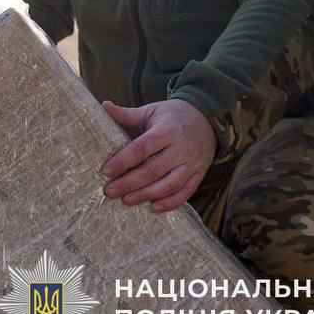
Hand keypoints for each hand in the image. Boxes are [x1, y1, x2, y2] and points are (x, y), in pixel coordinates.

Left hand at [100, 98, 215, 212]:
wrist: (208, 118)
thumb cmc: (173, 115)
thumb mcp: (152, 111)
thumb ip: (128, 114)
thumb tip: (105, 106)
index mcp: (166, 131)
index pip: (142, 148)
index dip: (123, 161)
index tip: (106, 171)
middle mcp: (180, 149)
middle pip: (153, 170)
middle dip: (129, 183)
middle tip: (109, 191)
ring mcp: (191, 163)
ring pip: (169, 185)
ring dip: (146, 195)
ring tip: (126, 200)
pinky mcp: (199, 174)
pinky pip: (186, 192)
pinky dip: (171, 203)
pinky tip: (153, 208)